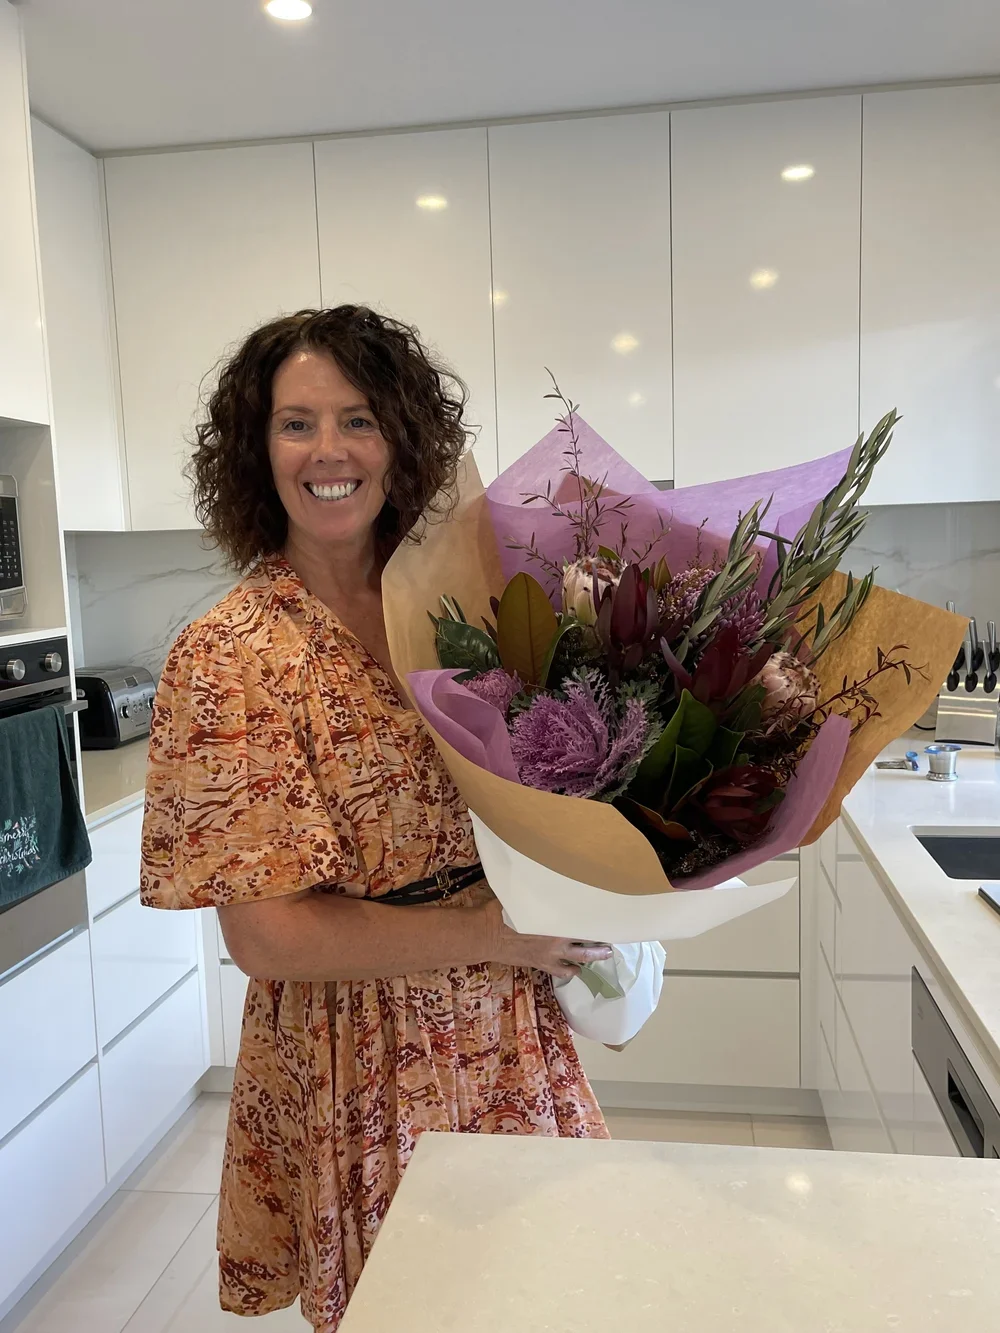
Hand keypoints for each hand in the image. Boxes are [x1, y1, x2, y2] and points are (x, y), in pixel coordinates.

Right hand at [479, 899, 611, 979]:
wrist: (487, 934)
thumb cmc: (504, 911)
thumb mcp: (525, 898)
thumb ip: (541, 897)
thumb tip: (549, 883)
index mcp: (555, 921)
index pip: (582, 921)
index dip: (595, 919)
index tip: (606, 915)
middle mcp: (559, 940)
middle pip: (587, 943)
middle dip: (601, 944)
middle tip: (612, 942)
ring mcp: (552, 954)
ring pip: (580, 959)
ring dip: (593, 958)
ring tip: (604, 955)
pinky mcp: (543, 964)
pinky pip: (562, 972)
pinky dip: (571, 971)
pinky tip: (576, 970)